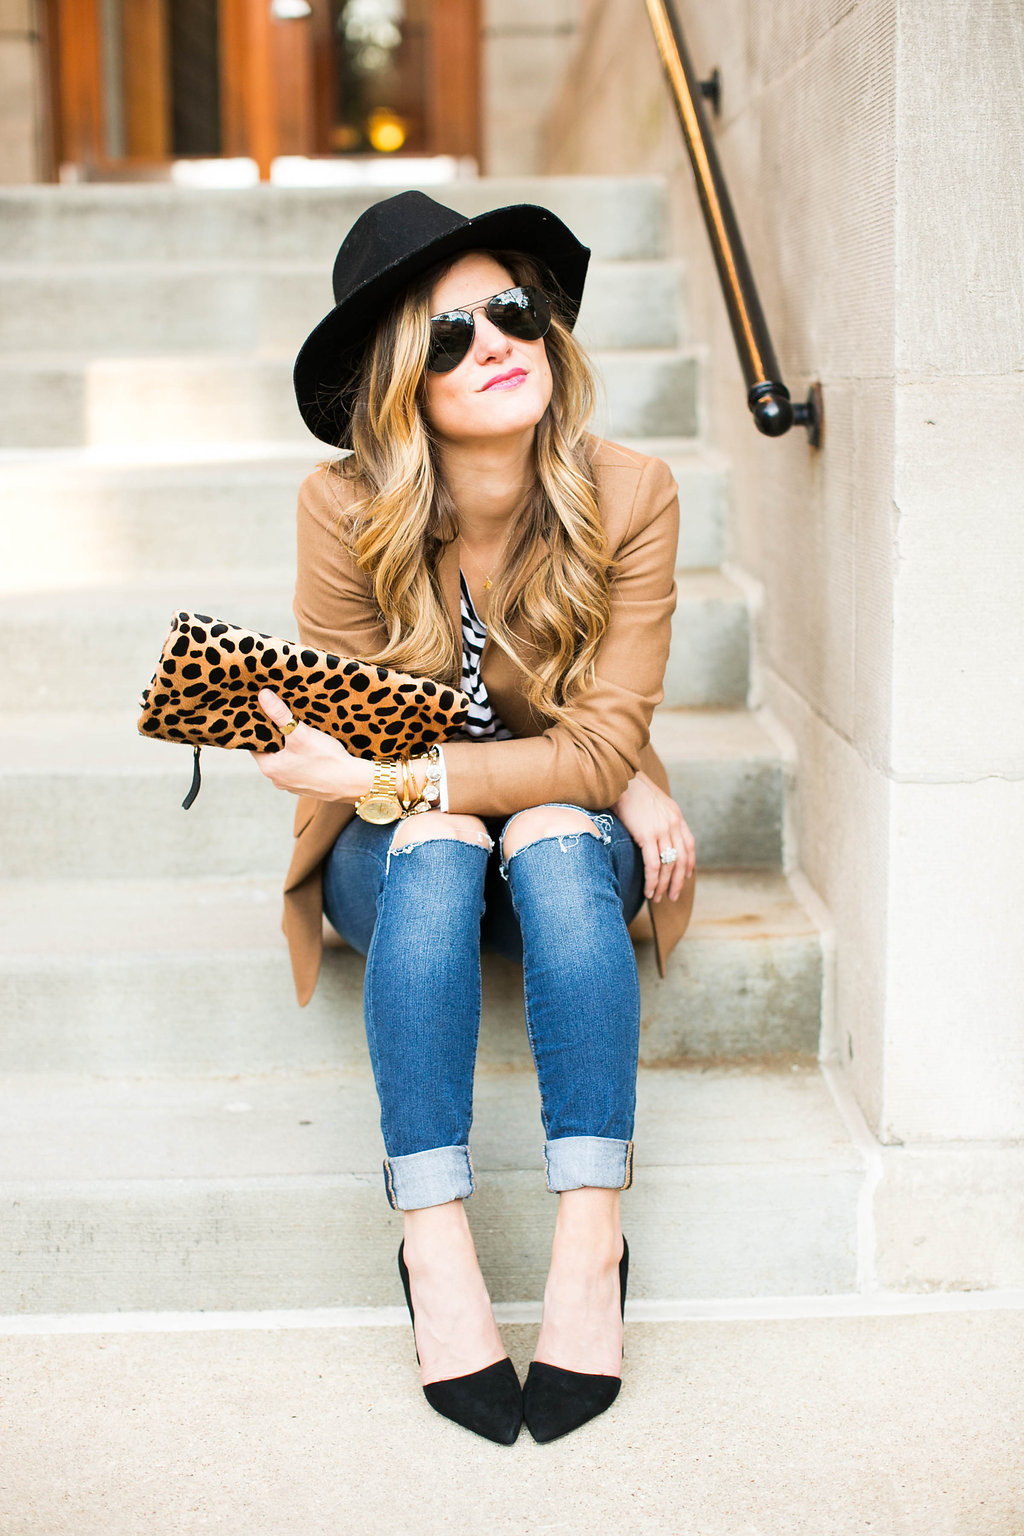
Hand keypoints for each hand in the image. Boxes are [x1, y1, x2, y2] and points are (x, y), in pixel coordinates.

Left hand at [250, 688, 370, 801]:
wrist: (352, 782)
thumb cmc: (326, 759)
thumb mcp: (301, 733)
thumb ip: (280, 714)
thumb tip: (263, 696)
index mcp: (269, 767)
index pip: (255, 743)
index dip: (260, 728)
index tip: (266, 715)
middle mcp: (276, 779)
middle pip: (270, 752)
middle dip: (277, 736)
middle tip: (284, 720)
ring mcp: (291, 785)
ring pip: (285, 760)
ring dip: (289, 748)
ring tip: (299, 734)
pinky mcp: (306, 786)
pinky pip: (297, 768)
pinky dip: (301, 759)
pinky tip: (312, 751)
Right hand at [611, 770, 694, 902]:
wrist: (619, 778)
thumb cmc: (629, 789)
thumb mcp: (652, 802)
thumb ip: (659, 817)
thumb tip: (654, 833)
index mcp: (676, 816)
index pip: (690, 846)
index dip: (688, 865)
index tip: (684, 878)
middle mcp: (673, 824)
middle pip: (681, 860)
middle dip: (677, 882)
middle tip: (672, 896)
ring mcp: (662, 830)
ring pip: (668, 865)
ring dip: (663, 885)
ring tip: (656, 898)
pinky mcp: (647, 835)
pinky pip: (653, 864)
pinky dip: (652, 880)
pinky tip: (648, 890)